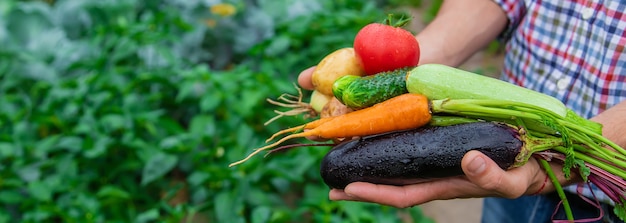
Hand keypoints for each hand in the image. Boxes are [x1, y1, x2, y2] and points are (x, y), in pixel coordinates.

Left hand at [296, 66, 569, 207]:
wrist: (537, 163)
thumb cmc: (524, 174)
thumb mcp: (513, 180)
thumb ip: (492, 175)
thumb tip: (468, 160)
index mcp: (446, 186)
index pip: (402, 194)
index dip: (374, 193)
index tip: (347, 189)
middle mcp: (435, 177)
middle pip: (391, 185)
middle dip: (362, 187)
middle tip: (331, 184)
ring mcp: (437, 165)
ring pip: (397, 170)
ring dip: (370, 168)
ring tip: (344, 163)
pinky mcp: (442, 150)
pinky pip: (409, 152)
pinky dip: (388, 150)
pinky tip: (376, 142)